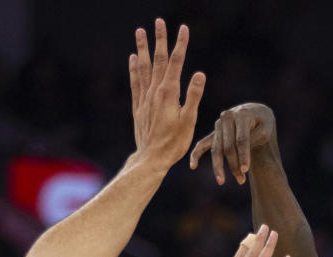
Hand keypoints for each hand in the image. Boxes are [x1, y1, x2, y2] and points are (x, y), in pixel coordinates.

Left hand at [129, 19, 205, 174]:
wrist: (151, 159)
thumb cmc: (173, 144)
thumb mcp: (188, 121)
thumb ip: (193, 96)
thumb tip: (199, 73)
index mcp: (169, 93)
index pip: (176, 63)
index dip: (180, 44)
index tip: (183, 28)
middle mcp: (154, 92)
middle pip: (158, 60)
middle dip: (159, 39)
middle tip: (158, 21)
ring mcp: (145, 99)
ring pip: (144, 68)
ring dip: (143, 48)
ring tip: (140, 31)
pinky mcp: (138, 108)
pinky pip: (135, 83)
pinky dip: (134, 69)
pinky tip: (133, 58)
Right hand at [190, 102, 275, 184]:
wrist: (255, 114)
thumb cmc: (262, 122)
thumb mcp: (266, 128)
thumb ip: (257, 137)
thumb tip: (243, 154)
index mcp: (241, 115)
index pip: (241, 139)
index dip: (243, 156)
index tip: (245, 170)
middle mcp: (227, 118)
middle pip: (227, 146)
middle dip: (233, 165)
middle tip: (241, 181)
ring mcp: (219, 125)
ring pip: (216, 149)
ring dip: (218, 167)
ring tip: (222, 182)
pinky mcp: (214, 133)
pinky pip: (203, 144)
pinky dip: (196, 154)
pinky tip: (193, 166)